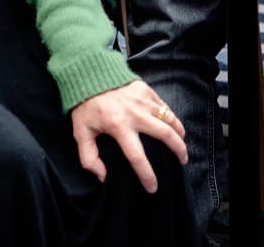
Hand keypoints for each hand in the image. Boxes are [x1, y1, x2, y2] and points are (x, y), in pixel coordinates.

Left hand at [69, 79, 187, 193]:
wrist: (90, 74)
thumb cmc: (85, 106)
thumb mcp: (81, 133)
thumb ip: (89, 158)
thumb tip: (103, 176)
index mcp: (119, 126)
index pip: (137, 156)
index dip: (147, 175)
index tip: (153, 188)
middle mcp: (135, 114)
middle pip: (165, 135)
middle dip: (178, 151)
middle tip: (182, 162)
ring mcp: (143, 101)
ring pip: (169, 118)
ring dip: (179, 133)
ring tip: (182, 145)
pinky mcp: (146, 90)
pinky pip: (164, 106)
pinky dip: (171, 118)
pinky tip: (173, 126)